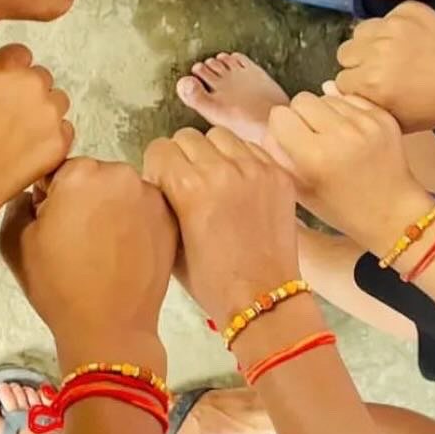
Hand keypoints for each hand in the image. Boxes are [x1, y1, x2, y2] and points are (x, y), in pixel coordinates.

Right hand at [0, 44, 73, 229]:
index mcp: (3, 68)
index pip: (21, 55)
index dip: (12, 74)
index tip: (6, 89)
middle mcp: (30, 84)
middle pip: (41, 78)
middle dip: (29, 94)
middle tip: (10, 119)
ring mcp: (48, 113)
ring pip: (57, 103)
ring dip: (44, 115)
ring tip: (19, 138)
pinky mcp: (59, 141)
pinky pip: (65, 131)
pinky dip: (52, 140)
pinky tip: (28, 153)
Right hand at [0, 159, 174, 364]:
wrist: (109, 328)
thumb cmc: (59, 287)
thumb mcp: (15, 243)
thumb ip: (17, 203)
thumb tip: (31, 194)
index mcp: (79, 173)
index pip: (59, 171)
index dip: (51, 197)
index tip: (54, 223)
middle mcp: (118, 173)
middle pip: (93, 176)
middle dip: (84, 198)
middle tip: (78, 237)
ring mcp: (149, 193)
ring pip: (120, 190)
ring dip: (111, 207)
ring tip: (103, 247)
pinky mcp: (169, 215)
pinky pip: (144, 207)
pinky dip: (135, 221)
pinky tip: (124, 250)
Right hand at [143, 127, 297, 324]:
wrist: (264, 298)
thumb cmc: (211, 281)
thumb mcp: (170, 243)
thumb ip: (163, 202)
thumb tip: (161, 178)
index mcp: (189, 187)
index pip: (160, 148)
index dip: (157, 168)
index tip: (163, 185)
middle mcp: (222, 169)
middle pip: (187, 136)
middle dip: (182, 157)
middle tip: (188, 183)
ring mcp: (254, 168)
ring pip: (220, 136)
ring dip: (212, 153)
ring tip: (217, 181)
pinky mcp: (277, 173)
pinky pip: (250, 148)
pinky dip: (240, 160)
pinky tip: (241, 186)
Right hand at [266, 93, 430, 255]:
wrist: (394, 214)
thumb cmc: (343, 209)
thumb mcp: (301, 191)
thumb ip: (279, 156)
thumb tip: (271, 127)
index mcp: (314, 157)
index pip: (280, 115)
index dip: (281, 127)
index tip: (289, 139)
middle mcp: (339, 135)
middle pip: (301, 99)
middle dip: (301, 115)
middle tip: (310, 136)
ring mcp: (364, 123)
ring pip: (326, 96)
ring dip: (324, 112)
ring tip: (333, 137)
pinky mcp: (382, 117)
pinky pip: (350, 99)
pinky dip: (346, 111)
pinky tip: (351, 133)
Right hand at [334, 2, 434, 133]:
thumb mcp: (396, 120)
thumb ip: (361, 105)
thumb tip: (330, 86)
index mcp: (371, 82)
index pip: (342, 78)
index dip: (357, 85)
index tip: (372, 88)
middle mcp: (376, 50)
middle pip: (346, 52)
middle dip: (358, 62)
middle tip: (381, 69)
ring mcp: (393, 25)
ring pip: (362, 30)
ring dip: (372, 42)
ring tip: (394, 53)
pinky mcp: (409, 8)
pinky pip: (387, 16)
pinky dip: (395, 27)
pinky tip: (413, 40)